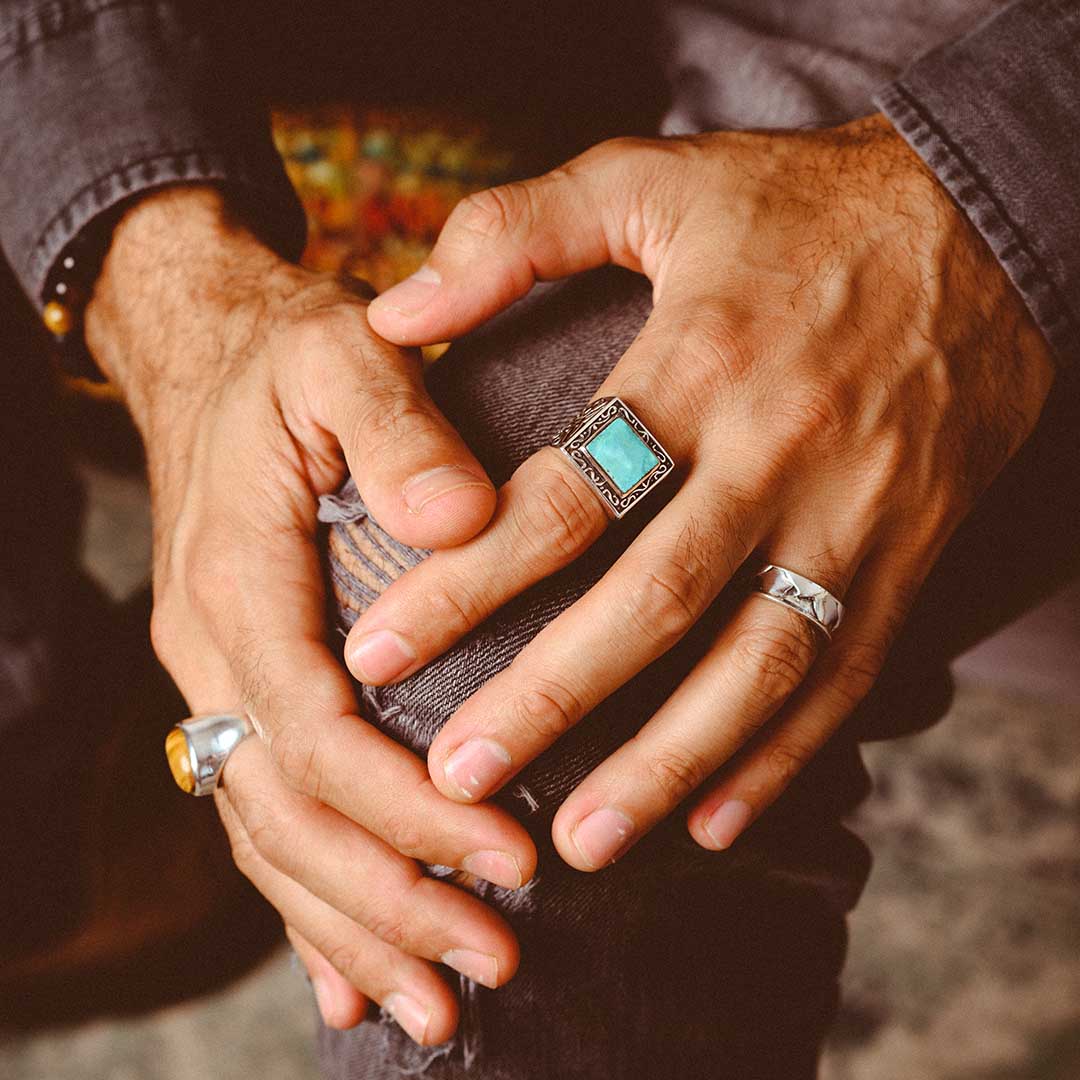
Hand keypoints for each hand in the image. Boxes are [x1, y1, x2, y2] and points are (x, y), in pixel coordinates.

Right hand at [86, 186, 536, 1040]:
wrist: (205, 356)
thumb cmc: (282, 360)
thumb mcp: (340, 357)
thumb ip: (396, 428)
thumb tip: (465, 520)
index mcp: (241, 582)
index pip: (319, 732)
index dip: (409, 809)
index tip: (511, 858)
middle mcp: (215, 650)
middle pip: (291, 814)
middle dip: (391, 900)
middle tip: (494, 965)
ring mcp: (217, 678)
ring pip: (270, 837)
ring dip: (353, 926)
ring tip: (440, 1006)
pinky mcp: (240, 685)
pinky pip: (260, 815)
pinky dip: (306, 901)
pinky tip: (349, 972)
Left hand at [349, 115, 1054, 868]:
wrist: (980, 226)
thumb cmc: (795, 207)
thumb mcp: (650, 181)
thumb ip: (514, 233)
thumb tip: (394, 315)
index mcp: (699, 363)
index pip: (566, 494)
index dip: (467, 580)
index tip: (377, 651)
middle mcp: (778, 454)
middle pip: (653, 602)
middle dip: (549, 700)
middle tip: (456, 776)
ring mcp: (853, 517)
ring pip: (756, 667)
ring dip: (667, 765)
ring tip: (579, 840)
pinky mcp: (905, 556)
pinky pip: (847, 677)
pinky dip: (783, 758)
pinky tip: (716, 822)